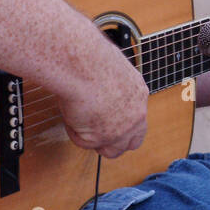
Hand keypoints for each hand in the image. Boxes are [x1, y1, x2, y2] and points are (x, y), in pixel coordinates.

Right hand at [57, 33, 147, 158]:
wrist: (83, 65)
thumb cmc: (92, 58)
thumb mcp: (110, 69)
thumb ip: (111, 85)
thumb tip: (100, 86)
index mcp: (138, 94)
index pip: (138, 119)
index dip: (124, 124)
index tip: (110, 120)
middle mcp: (135, 115)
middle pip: (131, 143)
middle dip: (114, 141)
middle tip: (95, 130)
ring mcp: (120, 130)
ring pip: (110, 150)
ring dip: (95, 141)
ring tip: (80, 121)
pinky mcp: (100, 138)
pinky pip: (83, 141)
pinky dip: (74, 130)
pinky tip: (70, 113)